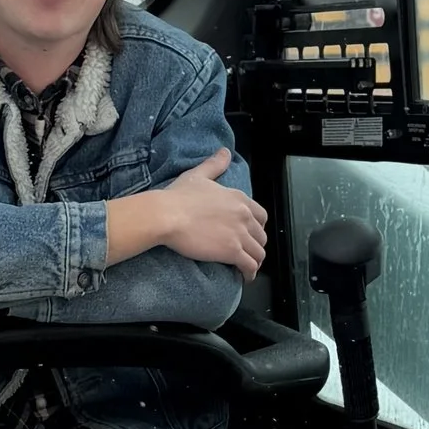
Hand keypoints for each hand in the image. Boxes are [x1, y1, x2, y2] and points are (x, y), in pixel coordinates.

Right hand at [111, 151, 266, 279]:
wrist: (167, 214)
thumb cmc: (178, 196)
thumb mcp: (198, 175)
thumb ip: (214, 165)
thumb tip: (225, 152)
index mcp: (238, 198)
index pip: (261, 215)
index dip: (257, 226)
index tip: (249, 233)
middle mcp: (244, 215)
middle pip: (261, 235)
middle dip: (256, 245)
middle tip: (246, 252)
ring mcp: (240, 234)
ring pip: (259, 252)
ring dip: (255, 261)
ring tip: (248, 268)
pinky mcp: (232, 251)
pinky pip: (250, 266)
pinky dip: (250, 273)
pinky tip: (246, 277)